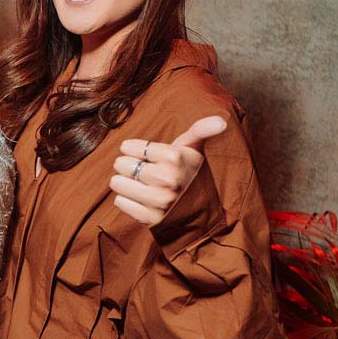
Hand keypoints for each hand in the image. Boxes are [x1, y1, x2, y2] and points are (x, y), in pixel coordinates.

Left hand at [110, 116, 227, 225]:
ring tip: (142, 184)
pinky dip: (127, 200)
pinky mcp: (150, 218)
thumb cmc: (190, 172)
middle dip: (129, 165)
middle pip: (121, 164)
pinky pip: (120, 202)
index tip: (146, 155)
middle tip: (145, 171)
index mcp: (175, 157)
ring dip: (125, 182)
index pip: (128, 147)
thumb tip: (221, 120)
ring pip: (117, 183)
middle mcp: (168, 179)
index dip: (133, 149)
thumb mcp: (193, 149)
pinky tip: (142, 200)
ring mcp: (159, 200)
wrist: (200, 211)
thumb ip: (199, 130)